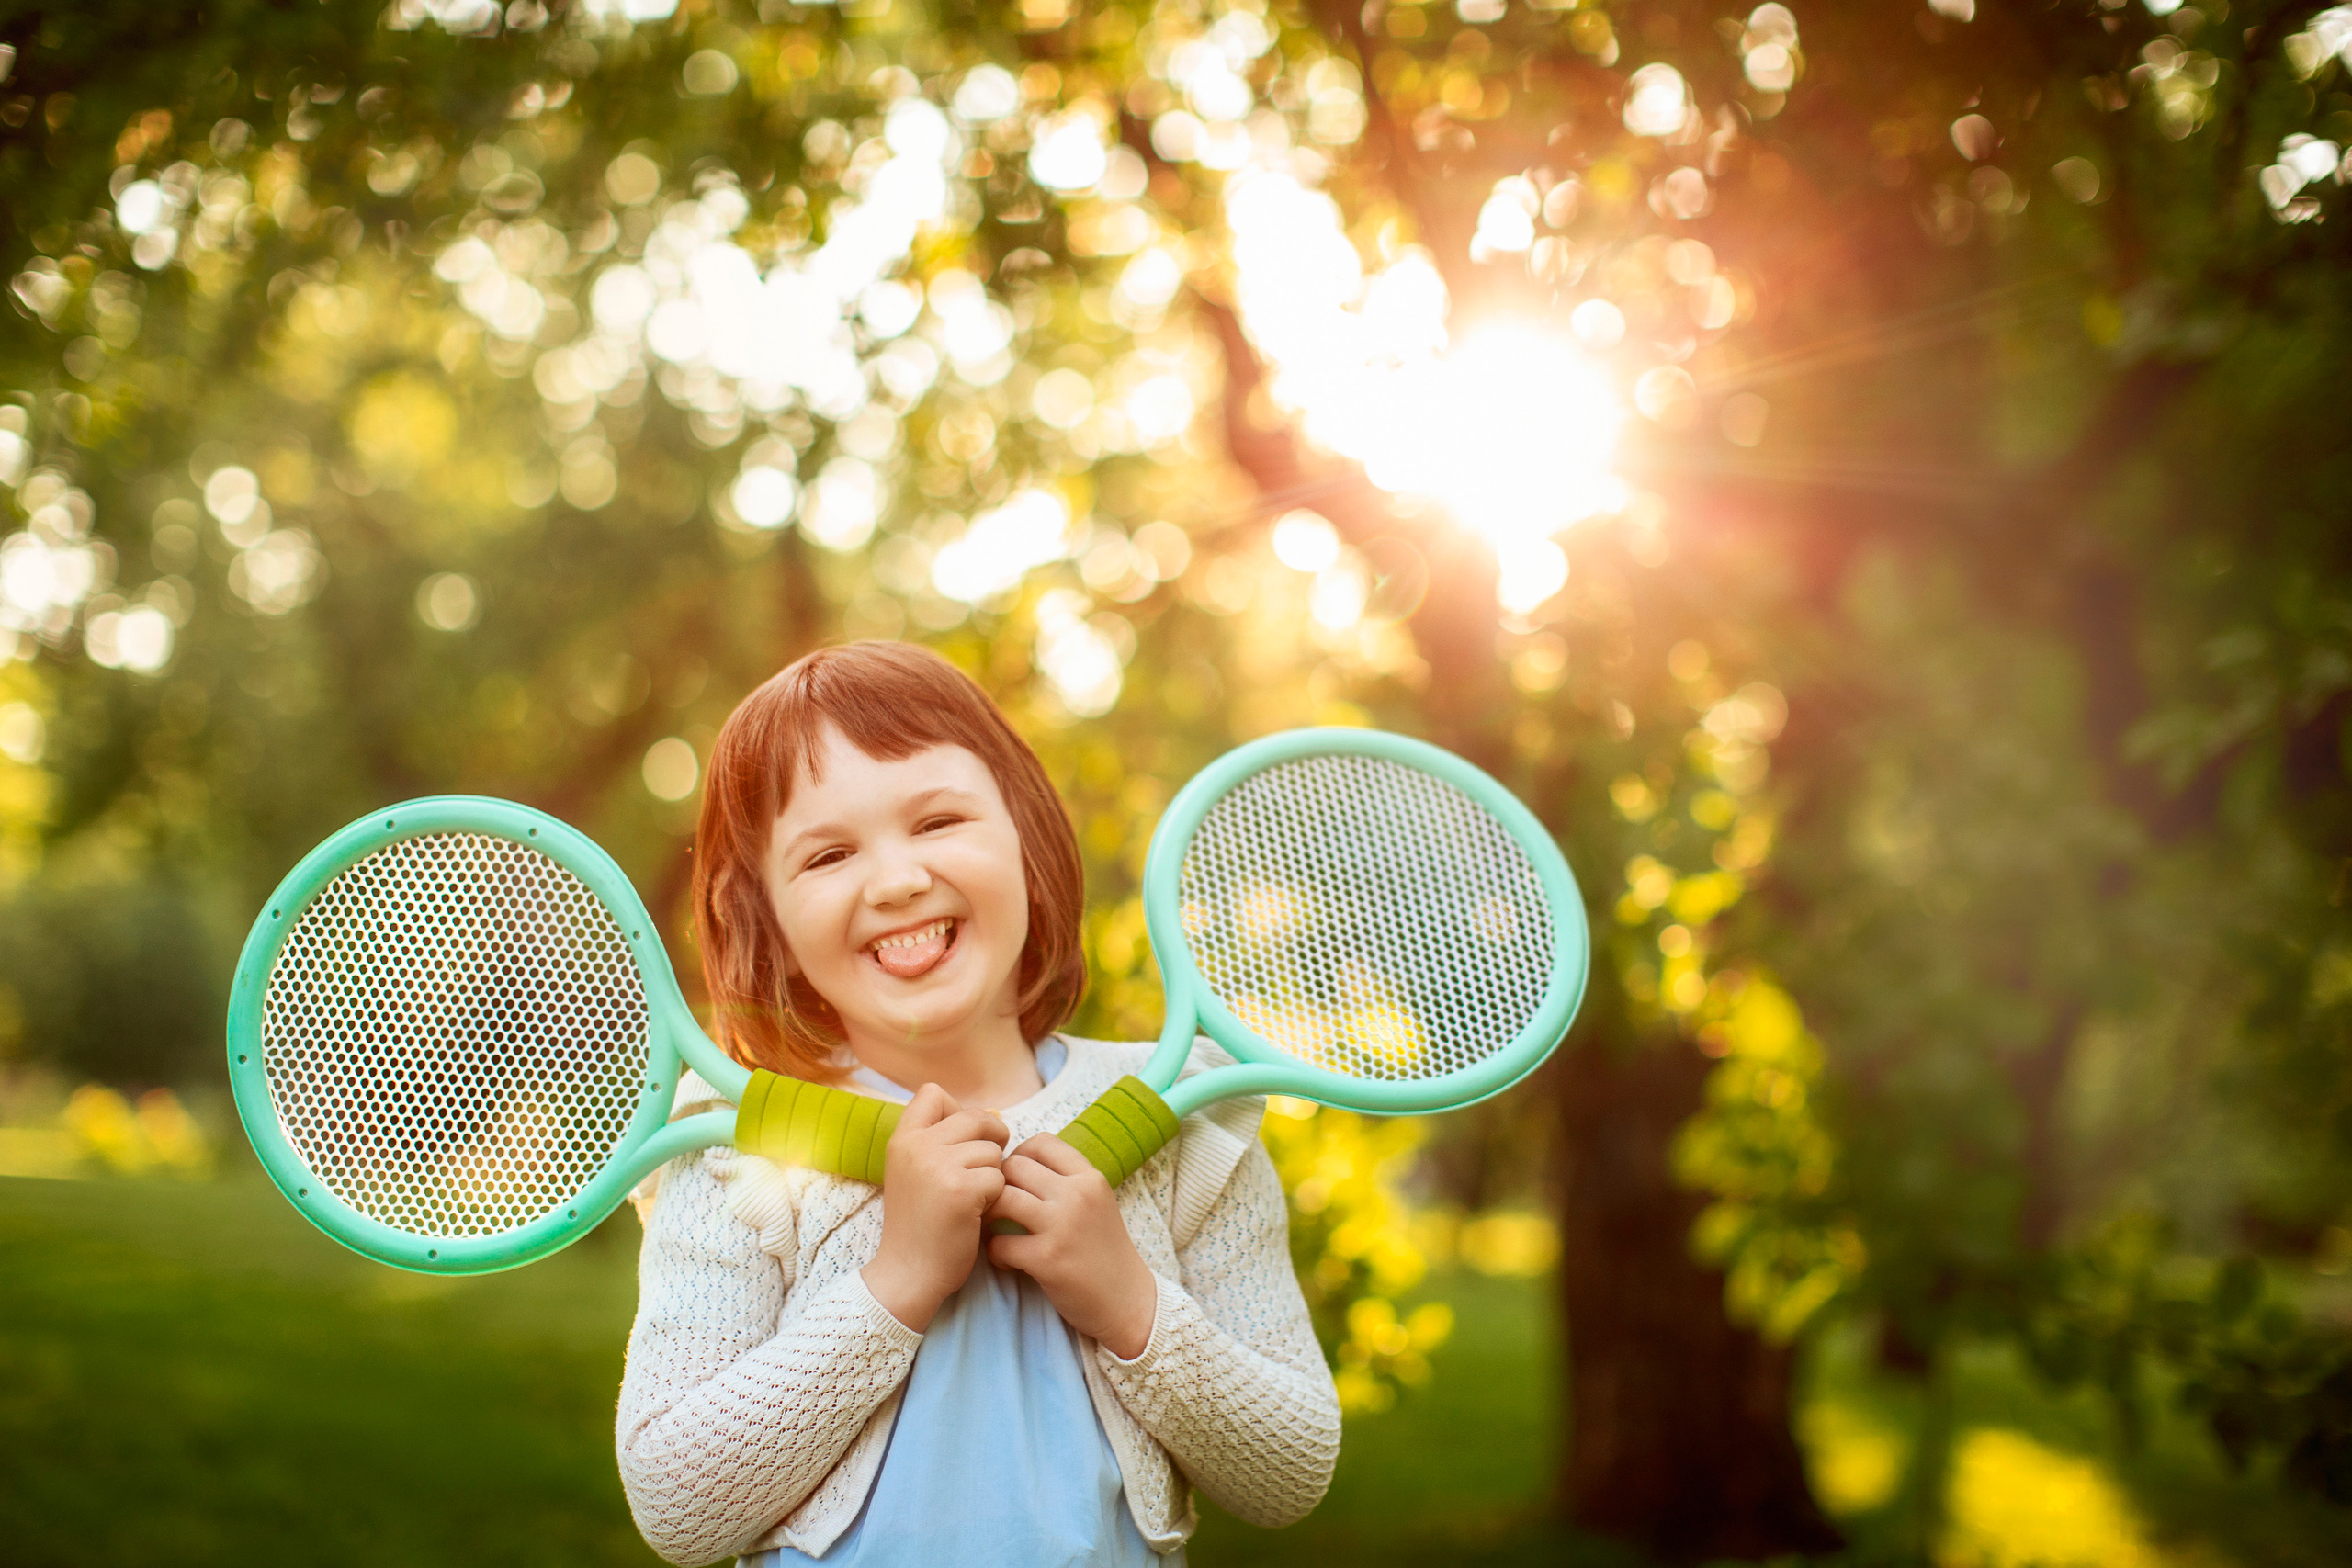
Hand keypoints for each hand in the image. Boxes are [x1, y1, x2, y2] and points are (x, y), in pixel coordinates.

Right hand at [861, 1084, 1007, 1332]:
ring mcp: (938, 1166)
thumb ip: (937, 1142)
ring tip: (974, 1197)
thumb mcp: (911, 1172)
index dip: (956, 1109)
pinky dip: (996, 1195)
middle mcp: (916, 1146)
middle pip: (975, 1117)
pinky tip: (978, 1213)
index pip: (932, 1092)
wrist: (908, 1272)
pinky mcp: (961, 1190)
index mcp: (902, 1139)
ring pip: (992, 1148)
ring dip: (993, 1172)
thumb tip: (990, 1117)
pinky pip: (999, 1176)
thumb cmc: (918, 1223)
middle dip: (990, 1140)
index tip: (960, 1138)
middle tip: (983, 1168)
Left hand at [986, 1134, 1157, 1358]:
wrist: (1128, 1301)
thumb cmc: (1105, 1252)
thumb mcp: (1097, 1204)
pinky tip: (1007, 1261)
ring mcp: (1062, 1226)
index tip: (1016, 1180)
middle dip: (998, 1185)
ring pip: (1002, 1198)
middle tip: (1000, 1208)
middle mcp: (1077, 1195)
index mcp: (1090, 1178)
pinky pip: (999, 1243)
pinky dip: (995, 1253)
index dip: (1019, 1156)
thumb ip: (1066, 1182)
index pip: (1042, 1142)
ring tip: (997, 1231)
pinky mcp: (1048, 1259)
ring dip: (990, 1215)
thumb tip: (1019, 1164)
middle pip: (1015, 1166)